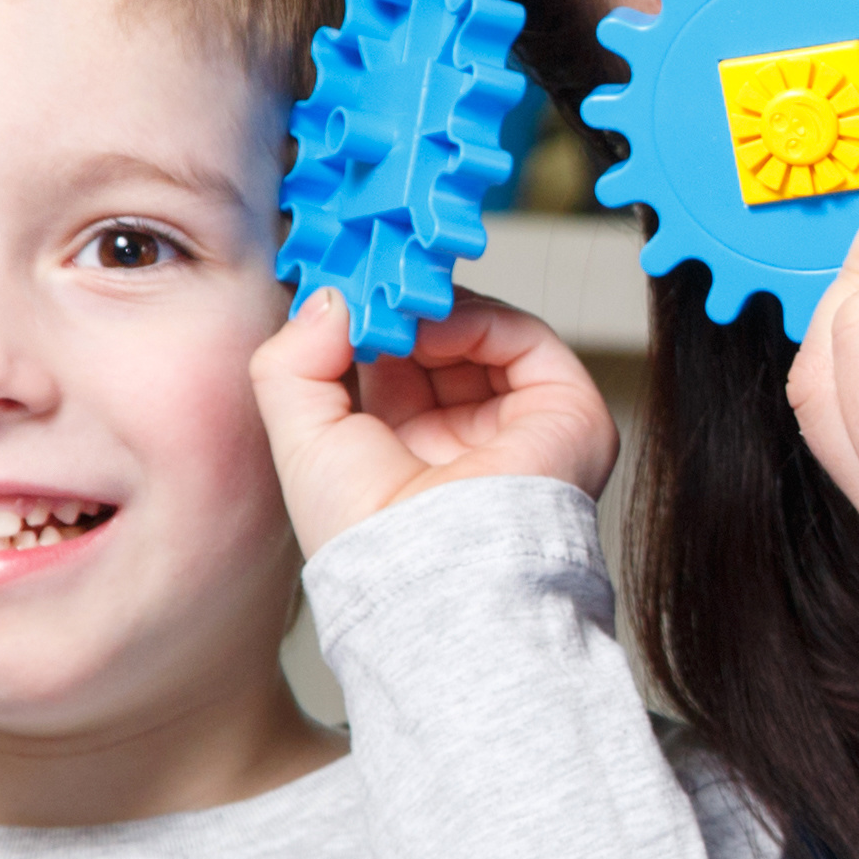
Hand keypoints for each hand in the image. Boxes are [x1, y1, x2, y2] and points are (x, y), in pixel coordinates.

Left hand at [254, 285, 621, 556]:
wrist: (431, 576)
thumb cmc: (368, 537)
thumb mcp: (299, 438)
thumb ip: (292, 361)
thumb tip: (330, 300)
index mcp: (408, 456)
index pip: (393, 368)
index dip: (366, 324)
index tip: (339, 290)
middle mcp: (466, 443)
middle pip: (438, 345)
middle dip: (400, 309)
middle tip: (366, 282)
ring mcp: (518, 427)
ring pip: (482, 337)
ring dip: (433, 311)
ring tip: (396, 308)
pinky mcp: (565, 413)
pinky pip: (524, 341)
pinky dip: (478, 319)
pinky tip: (434, 329)